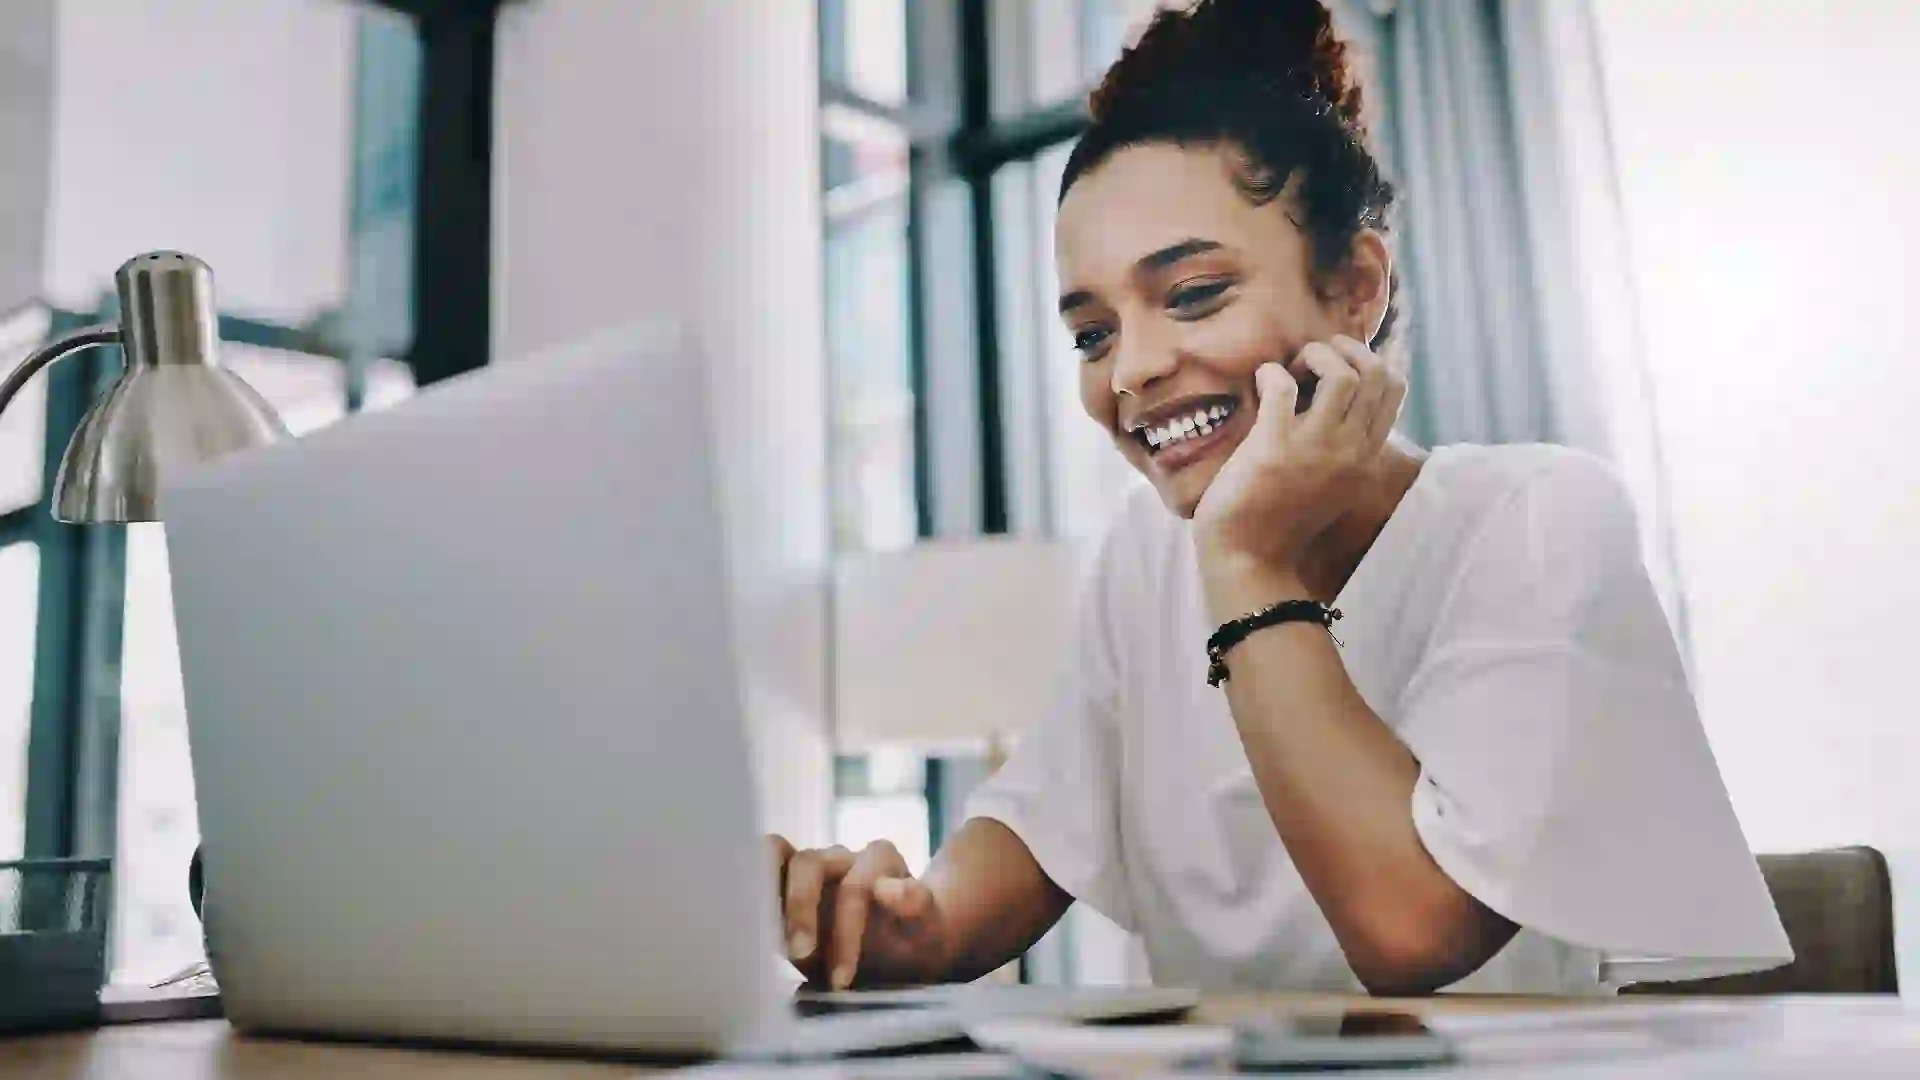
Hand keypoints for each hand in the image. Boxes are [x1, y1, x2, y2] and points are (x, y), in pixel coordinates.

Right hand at [767, 835, 949, 988]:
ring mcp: (810, 866)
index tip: (843, 979)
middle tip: (800, 958)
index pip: (855, 887)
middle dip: (801, 911)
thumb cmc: (916, 937)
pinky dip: (751, 889)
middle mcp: (841, 856)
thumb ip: (917, 906)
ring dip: (766, 892)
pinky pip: (760, 868)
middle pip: (808, 863)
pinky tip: (750, 926)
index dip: (846, 933)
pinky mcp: (785, 883)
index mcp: (879, 860)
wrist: (904, 944)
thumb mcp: (928, 931)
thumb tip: (889, 888)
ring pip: (774, 852)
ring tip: (763, 933)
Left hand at [1193, 336, 1406, 571]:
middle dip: (1344, 350)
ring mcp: (1316, 449)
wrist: (1247, 558)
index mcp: (1367, 457)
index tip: (1336, 368)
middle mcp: (1351, 451)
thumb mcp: (1332, 481)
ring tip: (1291, 371)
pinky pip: (1283, 386)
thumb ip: (1345, 446)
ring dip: (1314, 356)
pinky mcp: (1274, 446)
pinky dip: (1271, 373)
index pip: (1395, 388)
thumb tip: (1338, 393)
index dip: (1367, 361)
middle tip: (1311, 361)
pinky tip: (1261, 381)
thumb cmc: (1280, 516)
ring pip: (1341, 374)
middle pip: (1376, 373)